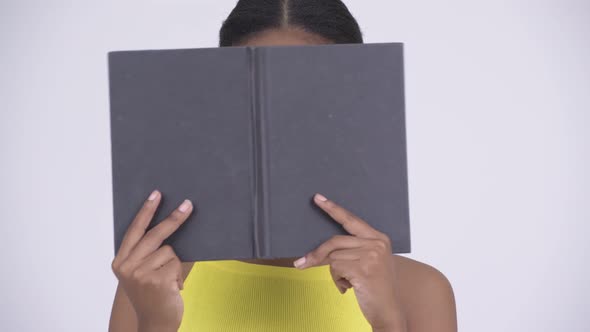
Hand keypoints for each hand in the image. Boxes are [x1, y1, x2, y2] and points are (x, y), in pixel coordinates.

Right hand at [111, 190, 193, 330]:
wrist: (155, 324)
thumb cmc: (152, 295)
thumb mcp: (142, 273)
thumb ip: (148, 252)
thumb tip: (172, 223)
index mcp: (121, 262)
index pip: (134, 230)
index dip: (146, 211)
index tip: (156, 194)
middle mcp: (127, 267)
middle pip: (154, 234)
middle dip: (173, 218)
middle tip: (188, 205)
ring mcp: (140, 274)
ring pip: (169, 251)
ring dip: (174, 264)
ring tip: (168, 281)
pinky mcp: (156, 281)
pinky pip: (176, 263)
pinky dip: (179, 274)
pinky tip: (173, 287)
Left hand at [293, 193, 406, 331]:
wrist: (389, 311)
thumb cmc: (376, 288)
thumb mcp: (369, 263)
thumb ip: (353, 250)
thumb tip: (323, 249)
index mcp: (379, 238)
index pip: (351, 220)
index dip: (333, 209)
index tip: (318, 198)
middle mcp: (376, 243)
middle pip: (335, 241)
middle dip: (317, 254)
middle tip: (300, 263)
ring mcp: (371, 255)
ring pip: (333, 257)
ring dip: (334, 273)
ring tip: (348, 283)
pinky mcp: (363, 268)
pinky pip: (335, 269)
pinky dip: (337, 280)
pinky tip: (349, 287)